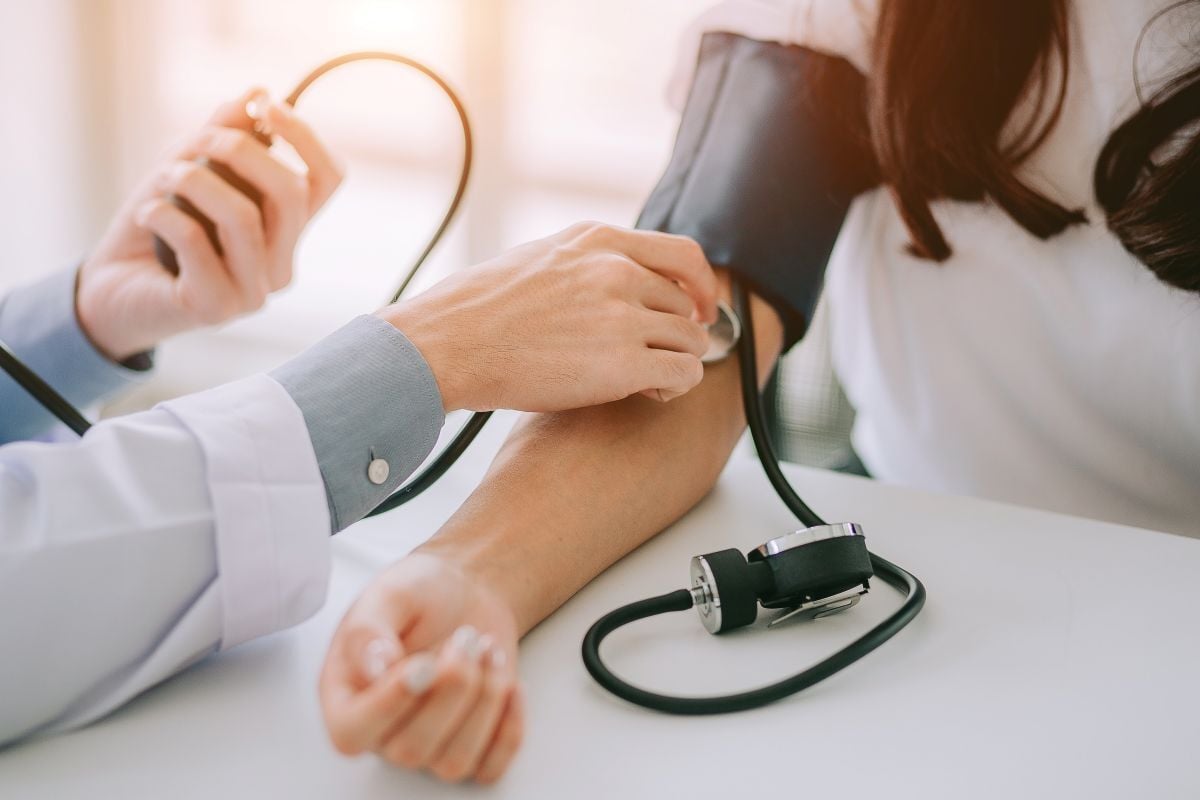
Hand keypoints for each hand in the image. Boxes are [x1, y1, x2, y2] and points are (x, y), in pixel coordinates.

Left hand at [76, 88, 343, 360]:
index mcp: (287, 232)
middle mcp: (281, 265)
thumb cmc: (155, 228)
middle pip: (291, 194)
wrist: (112, 287)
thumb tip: (257, 91)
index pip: (327, 181)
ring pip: (244, 218)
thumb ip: (222, 134)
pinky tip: (145, 214)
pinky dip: (163, 214)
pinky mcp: (217, 307)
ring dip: (194, 181)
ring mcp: (254, 292)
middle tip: (198, 141)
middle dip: (241, 151)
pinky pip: (198, 243)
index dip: (305, 138)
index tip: (266, 107)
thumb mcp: (188, 167)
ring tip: (164, 177)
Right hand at [320, 553, 523, 783]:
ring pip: (454, 762)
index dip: (389, 705)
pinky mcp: (472, 746)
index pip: (352, 732)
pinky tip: (511, 682)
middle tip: (466, 638)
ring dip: (483, 702)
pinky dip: (509, 728)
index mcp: (347, 696)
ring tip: (487, 649)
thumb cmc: (420, 594)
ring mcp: (428, 744)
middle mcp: (383, 731)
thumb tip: (371, 669)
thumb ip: (368, 630)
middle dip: (451, 689)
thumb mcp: (389, 594)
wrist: (466, 592)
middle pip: (411, 750)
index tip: (424, 662)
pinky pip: (490, 767)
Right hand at [379, 222, 719, 411]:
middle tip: (654, 357)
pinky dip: (675, 387)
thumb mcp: (540, 258)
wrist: (447, 344)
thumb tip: (619, 280)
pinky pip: (684, 374)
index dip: (700, 286)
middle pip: (686, 304)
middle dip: (677, 333)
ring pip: (691, 340)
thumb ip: (587, 263)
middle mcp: (617, 271)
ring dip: (676, 362)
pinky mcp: (623, 364)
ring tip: (646, 380)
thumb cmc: (477, 310)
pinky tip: (648, 393)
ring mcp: (622, 317)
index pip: (683, 254)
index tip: (697, 308)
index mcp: (597, 241)